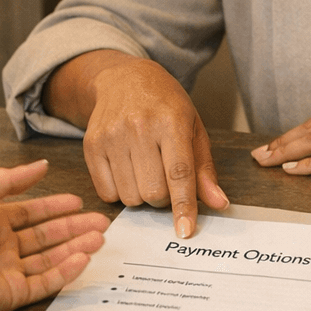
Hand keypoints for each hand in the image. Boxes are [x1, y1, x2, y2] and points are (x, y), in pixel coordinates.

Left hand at [0, 159, 110, 310]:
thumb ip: (12, 178)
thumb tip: (41, 166)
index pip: (31, 214)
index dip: (55, 207)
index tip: (78, 202)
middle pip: (46, 238)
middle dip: (74, 229)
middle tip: (100, 222)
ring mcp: (5, 272)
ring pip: (49, 260)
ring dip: (76, 248)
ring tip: (98, 238)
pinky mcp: (9, 296)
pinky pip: (43, 284)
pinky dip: (65, 272)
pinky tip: (82, 258)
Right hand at [80, 56, 227, 237]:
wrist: (124, 78)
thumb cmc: (165, 105)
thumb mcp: (194, 128)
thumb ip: (205, 169)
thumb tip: (219, 203)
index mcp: (171, 121)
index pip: (179, 173)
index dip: (183, 206)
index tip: (185, 231)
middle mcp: (139, 127)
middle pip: (153, 192)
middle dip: (164, 197)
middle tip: (165, 178)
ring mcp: (111, 136)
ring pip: (130, 197)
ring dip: (142, 195)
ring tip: (146, 170)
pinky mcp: (90, 145)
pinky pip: (106, 193)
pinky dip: (120, 192)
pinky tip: (127, 170)